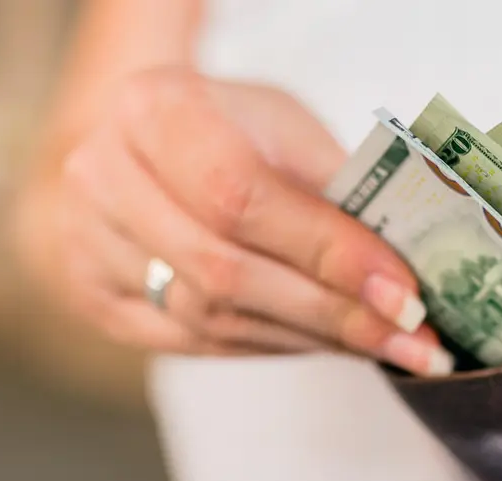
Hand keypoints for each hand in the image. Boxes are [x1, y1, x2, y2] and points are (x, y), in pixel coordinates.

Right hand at [16, 67, 451, 374]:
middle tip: (414, 340)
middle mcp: (102, 177)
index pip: (242, 197)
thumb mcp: (285, 129)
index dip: (328, 252)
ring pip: (213, 320)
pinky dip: (276, 347)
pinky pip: (199, 345)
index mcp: (154, 110)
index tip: (406, 292)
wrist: (138, 148)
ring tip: (389, 347)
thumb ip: (336, 191)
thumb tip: (408, 274)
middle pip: (226, 273)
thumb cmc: (229, 130)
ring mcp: (87, 244)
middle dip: (335, 314)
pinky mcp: (95, 300)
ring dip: (314, 341)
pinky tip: (331, 344)